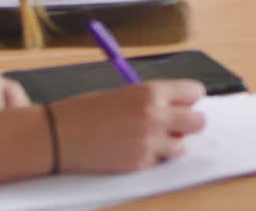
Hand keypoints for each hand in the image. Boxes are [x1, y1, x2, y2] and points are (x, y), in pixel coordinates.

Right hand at [52, 80, 206, 173]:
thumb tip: (182, 106)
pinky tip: (130, 149)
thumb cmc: (86, 111)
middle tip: (173, 124)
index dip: (188, 99)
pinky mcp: (139, 164)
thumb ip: (155, 99)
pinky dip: (151, 158)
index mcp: (151, 92)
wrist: (56, 135)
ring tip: (147, 138)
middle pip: (198, 122)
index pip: (195, 92)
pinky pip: (159, 162)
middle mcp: (155, 116)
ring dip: (170, 143)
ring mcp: (148, 143)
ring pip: (181, 146)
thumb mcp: (125, 94)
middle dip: (188, 123)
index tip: (183, 103)